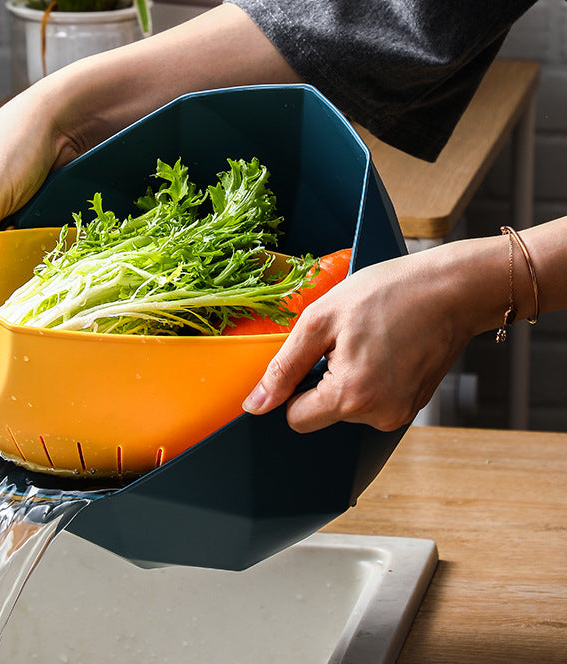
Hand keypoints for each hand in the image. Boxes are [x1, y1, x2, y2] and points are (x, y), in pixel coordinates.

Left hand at [242, 244, 494, 431]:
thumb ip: (284, 367)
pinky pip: (373, 401)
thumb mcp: (320, 320)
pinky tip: (385, 348)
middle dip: (324, 379)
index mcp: (351, 397)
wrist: (452, 288)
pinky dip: (370, 379)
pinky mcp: (414, 407)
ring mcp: (400, 415)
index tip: (312, 356)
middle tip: (346, 340)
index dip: (294, 388)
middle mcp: (379, 416)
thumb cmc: (387, 294)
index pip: (297, 419)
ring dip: (348, 378)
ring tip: (369, 341)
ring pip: (348, 407)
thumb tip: (255, 405)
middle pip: (323, 413)